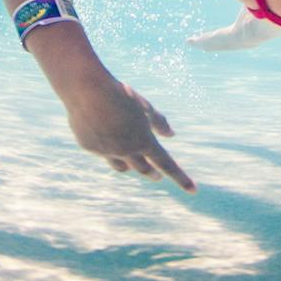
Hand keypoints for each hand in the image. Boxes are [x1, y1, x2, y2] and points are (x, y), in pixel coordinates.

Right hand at [65, 78, 195, 191]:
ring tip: (133, 157)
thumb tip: (171, 135)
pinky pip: (103, 152)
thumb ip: (159, 122)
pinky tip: (104, 131)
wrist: (87, 91)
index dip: (181, 178)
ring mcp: (108, 152)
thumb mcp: (144, 106)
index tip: (193, 190)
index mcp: (144, 140)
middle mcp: (127, 151)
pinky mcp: (91, 148)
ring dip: (132, 164)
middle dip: (153, 173)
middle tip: (158, 175)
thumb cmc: (120, 94)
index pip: (166, 164)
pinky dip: (108, 146)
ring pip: (123, 167)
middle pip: (145, 170)